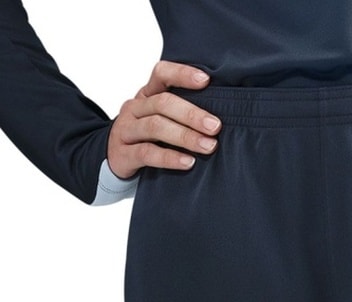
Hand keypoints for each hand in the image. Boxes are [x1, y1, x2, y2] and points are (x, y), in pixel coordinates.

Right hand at [107, 60, 220, 179]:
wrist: (116, 160)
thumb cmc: (148, 138)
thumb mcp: (162, 119)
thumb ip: (181, 113)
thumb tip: (221, 117)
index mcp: (146, 94)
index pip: (161, 74)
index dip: (182, 74)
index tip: (206, 80)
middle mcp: (135, 107)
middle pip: (163, 103)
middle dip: (192, 114)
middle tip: (215, 126)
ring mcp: (126, 130)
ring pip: (155, 127)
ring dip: (185, 136)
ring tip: (208, 146)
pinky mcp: (123, 154)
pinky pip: (147, 153)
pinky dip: (170, 157)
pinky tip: (188, 162)